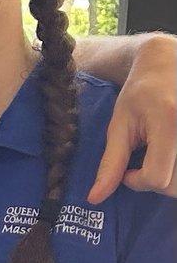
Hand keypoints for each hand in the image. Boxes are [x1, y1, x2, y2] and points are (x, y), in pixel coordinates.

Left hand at [89, 34, 176, 202]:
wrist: (168, 64)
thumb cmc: (140, 93)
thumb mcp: (120, 124)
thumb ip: (110, 163)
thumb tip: (94, 198)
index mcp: (169, 122)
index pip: (158, 178)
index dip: (137, 181)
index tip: (128, 170)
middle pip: (176, 186)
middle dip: (155, 182)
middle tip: (143, 163)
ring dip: (171, 178)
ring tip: (158, 157)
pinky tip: (170, 155)